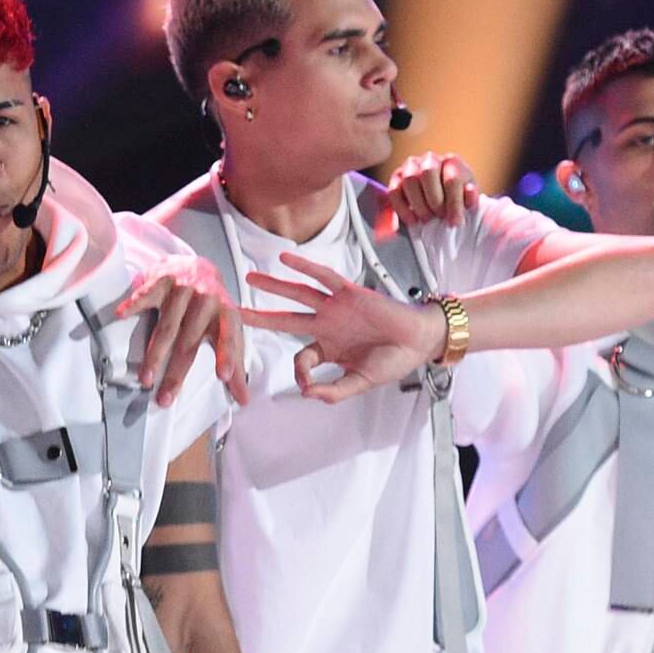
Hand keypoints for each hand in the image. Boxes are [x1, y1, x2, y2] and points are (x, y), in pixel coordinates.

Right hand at [116, 254, 249, 407]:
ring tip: (145, 379)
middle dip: (177, 372)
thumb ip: (236, 362)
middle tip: (166, 398)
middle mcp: (205, 300)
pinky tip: (120, 315)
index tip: (223, 377)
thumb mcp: (230, 329)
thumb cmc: (213, 306)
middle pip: (189, 341)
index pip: (228, 336)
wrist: (198, 264)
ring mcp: (183, 289)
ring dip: (154, 354)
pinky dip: (133, 305)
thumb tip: (244, 400)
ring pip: (166, 327)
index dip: (227, 355)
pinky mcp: (162, 281)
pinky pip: (145, 295)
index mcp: (226, 313)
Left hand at [244, 253, 445, 401]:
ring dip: (275, 286)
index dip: (300, 372)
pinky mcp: (349, 293)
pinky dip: (305, 267)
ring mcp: (336, 308)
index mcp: (328, 348)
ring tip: (251, 277)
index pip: (301, 358)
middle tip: (234, 311)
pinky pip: (323, 277)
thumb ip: (335, 390)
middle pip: (285, 319)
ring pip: (298, 295)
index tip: (307, 383)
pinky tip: (285, 259)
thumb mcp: (360, 382)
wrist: (419, 341)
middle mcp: (326, 325)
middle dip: (260, 315)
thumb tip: (308, 394)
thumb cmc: (393, 360)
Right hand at [388, 152, 479, 225]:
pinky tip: (412, 220)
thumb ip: (471, 197)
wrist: (440, 200)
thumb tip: (469, 194)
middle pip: (427, 172)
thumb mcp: (468, 199)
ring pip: (409, 179)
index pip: (452, 179)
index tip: (455, 223)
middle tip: (438, 216)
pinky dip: (402, 208)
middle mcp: (430, 159)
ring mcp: (411, 166)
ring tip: (426, 218)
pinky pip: (394, 191)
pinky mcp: (396, 178)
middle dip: (434, 199)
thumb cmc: (455, 200)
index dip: (454, 204)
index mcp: (452, 161)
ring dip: (418, 204)